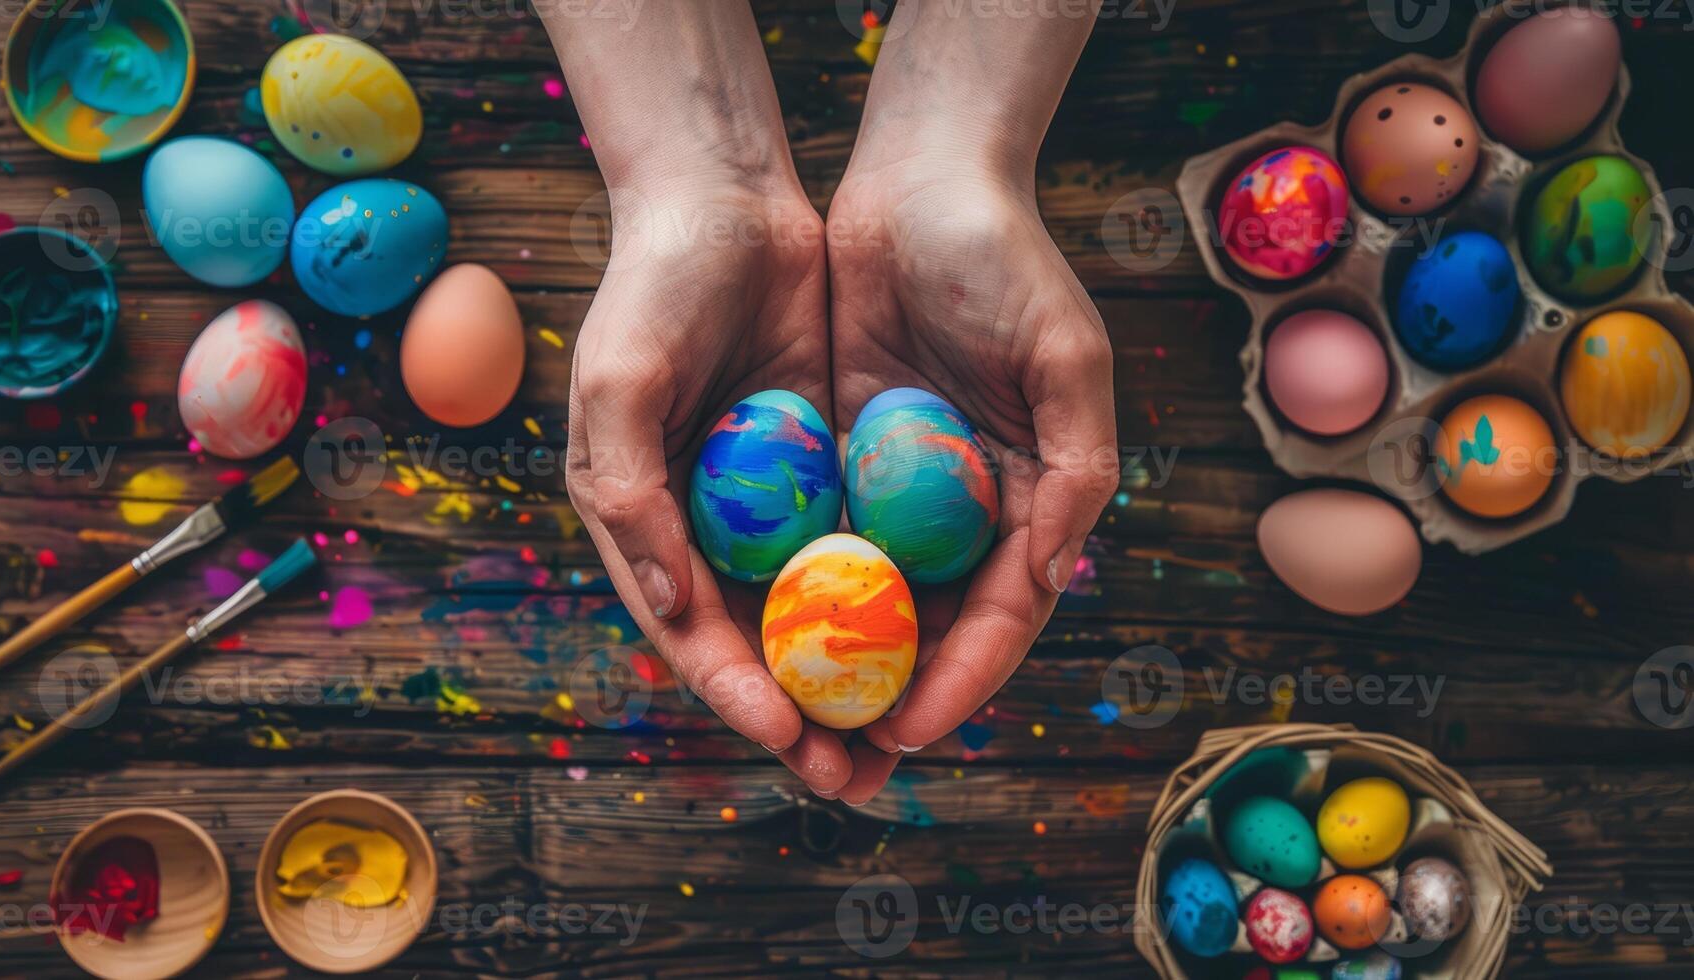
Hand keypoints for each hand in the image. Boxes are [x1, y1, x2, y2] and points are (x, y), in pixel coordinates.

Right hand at [566, 183, 860, 794]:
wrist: (727, 198)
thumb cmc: (652, 289)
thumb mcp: (618, 385)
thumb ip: (633, 496)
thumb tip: (670, 610)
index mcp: (648, 528)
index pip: (698, 635)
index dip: (743, 697)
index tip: (793, 744)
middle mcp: (712, 530)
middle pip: (765, 648)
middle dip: (809, 720)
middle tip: (859, 779)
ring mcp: (777, 503)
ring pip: (825, 614)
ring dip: (862, 680)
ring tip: (907, 740)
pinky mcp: (831, 467)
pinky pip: (870, 544)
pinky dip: (897, 598)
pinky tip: (940, 640)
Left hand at [827, 158, 1119, 787]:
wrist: (918, 179)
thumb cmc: (1004, 260)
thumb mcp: (1064, 356)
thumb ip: (1071, 472)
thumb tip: (1047, 579)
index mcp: (1029, 500)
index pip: (995, 618)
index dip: (959, 682)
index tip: (909, 732)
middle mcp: (960, 510)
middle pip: (924, 633)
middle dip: (887, 706)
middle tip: (843, 770)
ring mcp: (895, 489)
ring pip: (861, 605)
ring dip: (830, 673)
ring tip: (790, 736)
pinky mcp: (835, 459)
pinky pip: (809, 542)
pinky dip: (788, 597)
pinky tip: (750, 643)